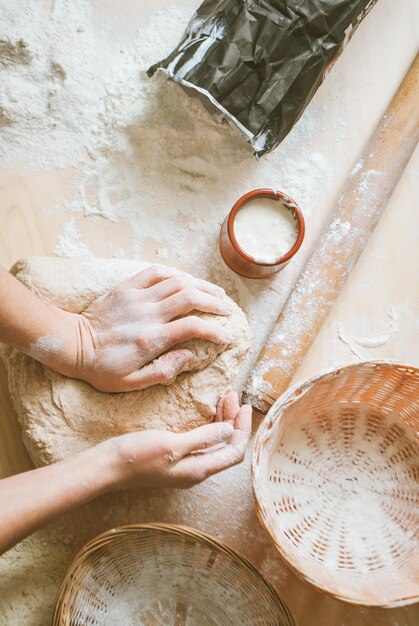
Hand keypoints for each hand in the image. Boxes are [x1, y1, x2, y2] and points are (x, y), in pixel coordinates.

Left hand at [40, 265, 233, 391]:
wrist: (72, 345)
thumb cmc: (101, 368)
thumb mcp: (131, 383)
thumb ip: (162, 372)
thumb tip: (187, 357)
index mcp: (150, 339)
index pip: (192, 328)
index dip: (214, 331)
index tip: (226, 336)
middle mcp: (147, 314)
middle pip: (190, 298)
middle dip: (215, 302)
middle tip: (228, 310)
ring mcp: (136, 297)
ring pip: (177, 281)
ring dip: (201, 285)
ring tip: (216, 292)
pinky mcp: (126, 287)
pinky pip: (155, 272)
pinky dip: (175, 273)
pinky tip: (187, 279)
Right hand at [101, 392, 251, 489]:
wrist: (106, 467)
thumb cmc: (137, 456)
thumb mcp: (172, 444)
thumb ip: (203, 438)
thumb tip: (230, 430)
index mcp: (199, 469)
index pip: (234, 451)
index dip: (243, 428)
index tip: (243, 405)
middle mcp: (196, 470)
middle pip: (226, 447)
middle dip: (233, 421)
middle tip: (231, 395)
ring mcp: (184, 466)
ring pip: (214, 444)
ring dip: (222, 422)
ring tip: (222, 399)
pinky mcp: (173, 459)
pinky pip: (200, 443)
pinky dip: (207, 426)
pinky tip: (204, 413)